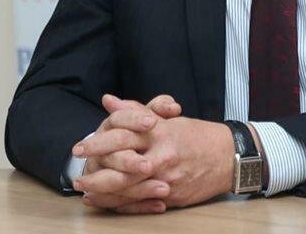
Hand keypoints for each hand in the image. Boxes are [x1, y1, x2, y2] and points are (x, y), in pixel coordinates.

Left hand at [77, 111, 234, 213]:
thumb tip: (109, 101)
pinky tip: (106, 202)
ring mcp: (167, 178)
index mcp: (160, 133)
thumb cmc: (198, 136)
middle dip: (96, 172)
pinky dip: (120, 204)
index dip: (99, 142)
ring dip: (103, 192)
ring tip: (85, 192)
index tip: (80, 147)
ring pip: (129, 189)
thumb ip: (135, 111)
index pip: (124, 135)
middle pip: (122, 166)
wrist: (229, 157)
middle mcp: (162, 156)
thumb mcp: (168, 119)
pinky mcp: (172, 196)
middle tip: (76, 177)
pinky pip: (141, 203)